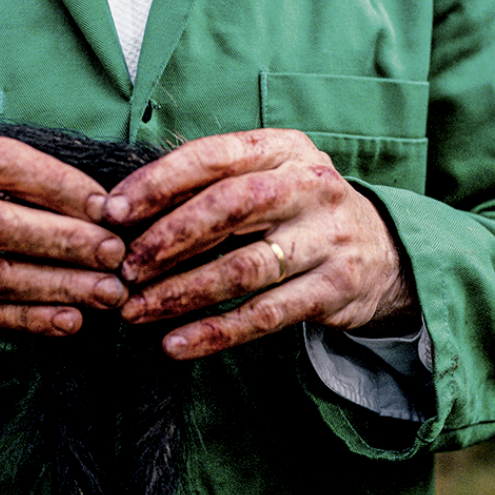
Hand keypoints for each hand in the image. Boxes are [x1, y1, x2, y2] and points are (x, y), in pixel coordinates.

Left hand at [104, 130, 416, 358]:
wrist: (381, 254)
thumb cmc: (295, 212)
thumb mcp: (265, 178)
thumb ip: (207, 185)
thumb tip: (122, 209)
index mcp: (284, 149)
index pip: (213, 156)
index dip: (158, 183)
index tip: (113, 212)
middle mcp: (311, 185)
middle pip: (229, 208)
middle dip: (167, 239)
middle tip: (124, 268)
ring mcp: (328, 237)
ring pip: (244, 268)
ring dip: (181, 293)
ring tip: (136, 311)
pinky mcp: (336, 287)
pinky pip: (265, 316)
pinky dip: (215, 333)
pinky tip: (175, 345)